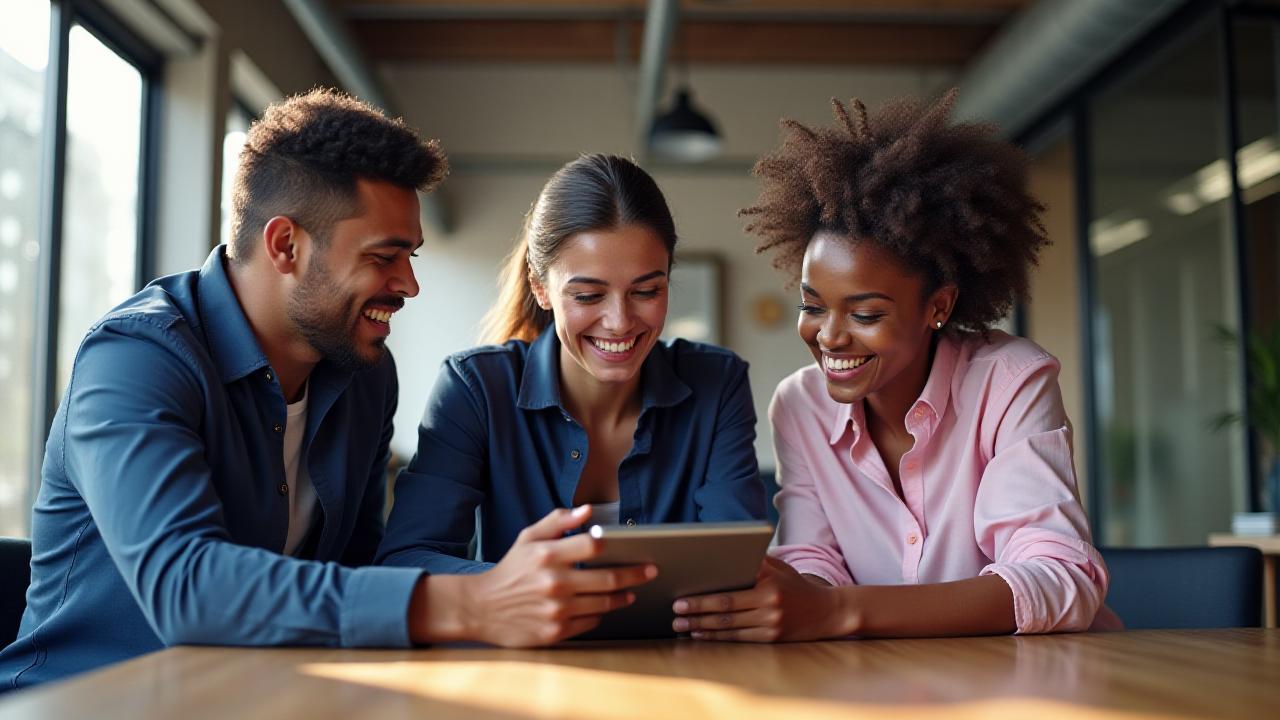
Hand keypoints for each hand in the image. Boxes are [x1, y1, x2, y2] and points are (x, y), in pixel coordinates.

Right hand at [417, 506, 656, 646]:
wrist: (480, 607)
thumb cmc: (509, 569)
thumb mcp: (528, 538)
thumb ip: (558, 522)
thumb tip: (587, 510)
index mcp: (548, 555)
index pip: (594, 547)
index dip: (617, 546)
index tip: (636, 549)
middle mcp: (554, 583)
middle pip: (607, 578)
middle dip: (634, 574)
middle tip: (650, 571)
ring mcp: (556, 610)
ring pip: (603, 604)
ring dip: (621, 597)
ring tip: (630, 592)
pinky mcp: (555, 632)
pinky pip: (589, 623)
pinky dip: (599, 615)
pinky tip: (602, 608)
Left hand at [671, 556, 850, 641]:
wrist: (828, 611)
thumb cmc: (797, 586)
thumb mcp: (779, 567)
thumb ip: (754, 562)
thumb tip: (723, 554)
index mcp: (768, 587)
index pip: (728, 595)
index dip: (702, 600)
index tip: (681, 600)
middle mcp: (769, 608)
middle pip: (725, 613)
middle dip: (696, 614)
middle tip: (675, 615)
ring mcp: (771, 626)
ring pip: (730, 629)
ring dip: (703, 628)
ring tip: (682, 627)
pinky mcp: (772, 639)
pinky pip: (740, 639)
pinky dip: (718, 638)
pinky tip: (702, 634)